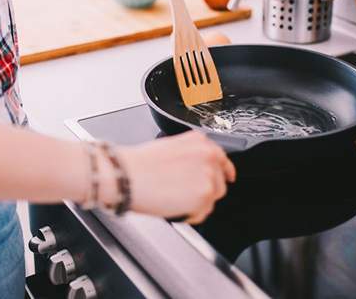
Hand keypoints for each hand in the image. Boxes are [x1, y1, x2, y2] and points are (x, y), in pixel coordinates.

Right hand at [116, 131, 235, 223]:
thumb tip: (195, 170)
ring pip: (211, 199)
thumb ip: (191, 156)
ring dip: (196, 203)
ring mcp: (209, 176)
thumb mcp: (170, 147)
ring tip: (173, 198)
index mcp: (200, 141)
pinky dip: (190, 214)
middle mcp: (209, 156)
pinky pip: (203, 213)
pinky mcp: (205, 196)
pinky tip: (172, 205)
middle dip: (204, 190)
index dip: (224, 171)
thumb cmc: (139, 164)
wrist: (128, 176)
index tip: (227, 178)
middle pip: (220, 182)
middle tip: (181, 193)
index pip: (222, 159)